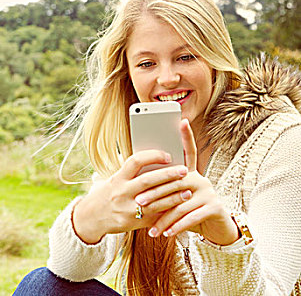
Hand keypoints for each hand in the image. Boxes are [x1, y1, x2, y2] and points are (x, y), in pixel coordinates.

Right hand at [72, 150, 190, 243]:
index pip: (135, 162)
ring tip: (188, 191)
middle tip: (184, 170)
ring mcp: (127, 209)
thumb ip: (131, 174)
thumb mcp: (113, 181)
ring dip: (173, 196)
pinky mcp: (134, 223)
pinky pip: (154, 217)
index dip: (153, 156)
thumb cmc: (106, 195)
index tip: (168, 155)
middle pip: (148, 181)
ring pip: (155, 202)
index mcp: (117, 178)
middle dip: (168, 175)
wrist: (91, 218)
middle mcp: (121, 192)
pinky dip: (167, 213)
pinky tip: (179, 209)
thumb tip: (156, 162)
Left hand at [135, 119, 239, 244]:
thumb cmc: (188, 211)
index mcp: (191, 173)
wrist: (214, 228)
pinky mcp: (215, 207)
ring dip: (164, 218)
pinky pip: (191, 217)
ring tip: (151, 227)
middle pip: (174, 182)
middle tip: (139, 202)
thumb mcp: (175, 198)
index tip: (182, 121)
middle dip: (155, 193)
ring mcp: (210, 192)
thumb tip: (139, 183)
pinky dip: (177, 226)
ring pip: (181, 203)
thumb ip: (164, 189)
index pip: (189, 152)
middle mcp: (201, 179)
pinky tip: (166, 233)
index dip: (186, 137)